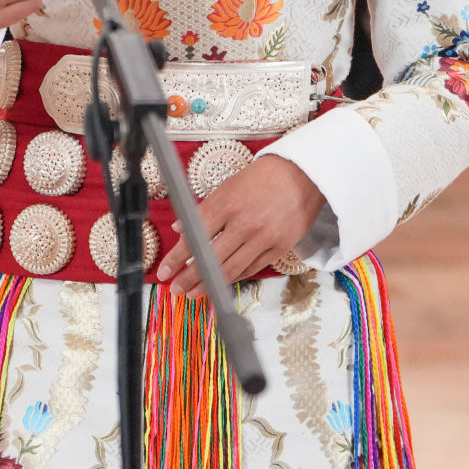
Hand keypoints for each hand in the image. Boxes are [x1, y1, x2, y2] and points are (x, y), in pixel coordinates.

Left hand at [156, 154, 324, 296]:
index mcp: (227, 204)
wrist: (303, 174)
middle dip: (189, 278)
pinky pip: (252, 269)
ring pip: (231, 270)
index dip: (177, 257)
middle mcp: (244, 224)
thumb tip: (180, 227)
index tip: (164, 271)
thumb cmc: (263, 177)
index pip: (195, 236)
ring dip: (209, 285)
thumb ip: (204, 209)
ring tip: (194, 294)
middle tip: (175, 289)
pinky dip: (234, 278)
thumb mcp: (228, 186)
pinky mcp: (279, 248)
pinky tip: (221, 283)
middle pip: (210, 258)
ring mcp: (263, 238)